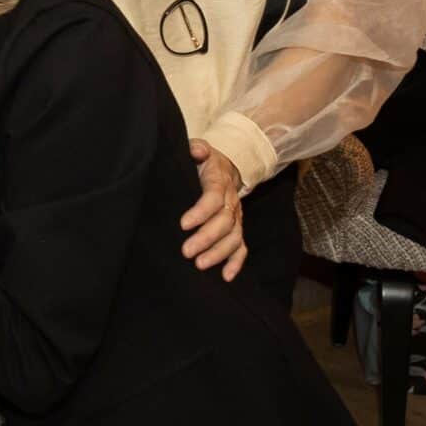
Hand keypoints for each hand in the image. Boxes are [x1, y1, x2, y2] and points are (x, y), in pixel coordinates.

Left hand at [180, 139, 248, 280]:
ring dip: (218, 253)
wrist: (224, 167)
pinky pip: (241, 247)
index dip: (201, 212)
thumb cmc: (203, 161)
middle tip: (186, 252)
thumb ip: (196, 148)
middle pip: (224, 222)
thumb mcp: (198, 149)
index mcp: (219, 182)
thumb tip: (196, 151)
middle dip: (206, 238)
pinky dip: (236, 263)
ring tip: (200, 265)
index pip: (214, 198)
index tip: (183, 224)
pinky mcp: (237, 229)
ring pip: (233, 237)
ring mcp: (236, 217)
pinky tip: (226, 277)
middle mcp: (232, 202)